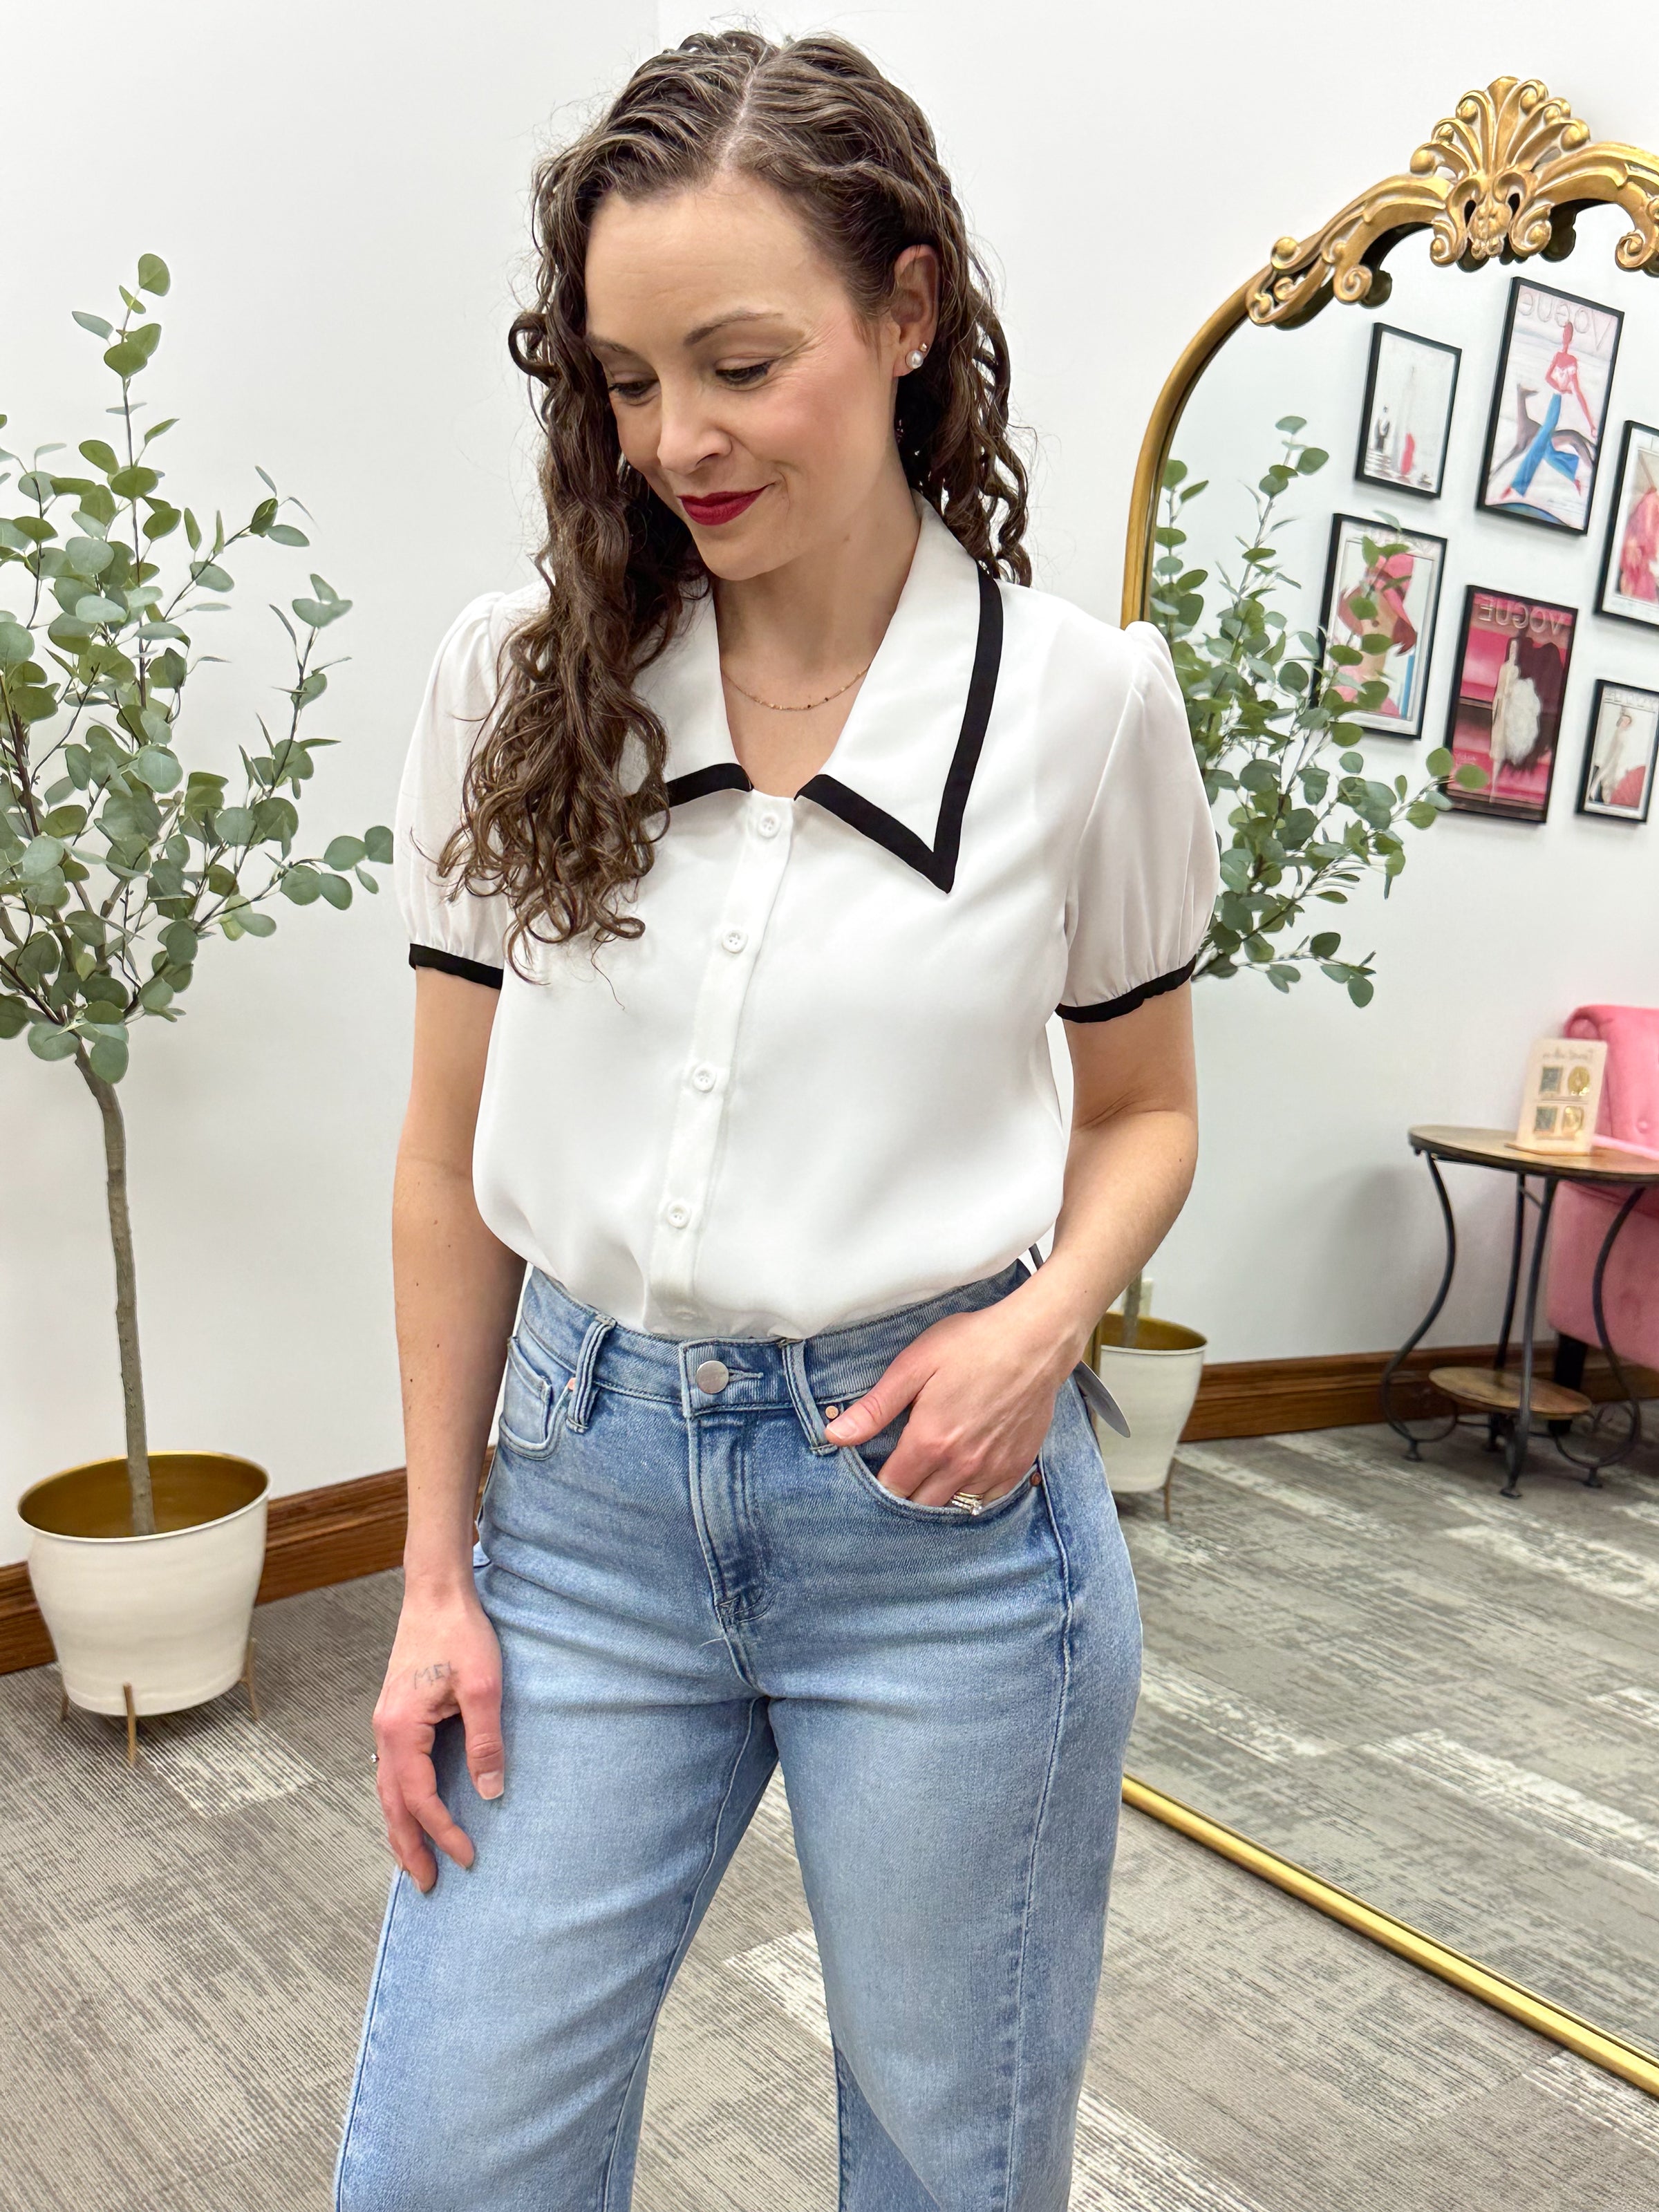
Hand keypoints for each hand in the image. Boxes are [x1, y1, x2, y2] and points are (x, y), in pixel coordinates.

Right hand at [372, 1583, 504, 1891]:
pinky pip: (393, 1771)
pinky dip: (401, 1799)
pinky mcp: (396, 1716)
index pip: (420, 1798)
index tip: (467, 1856)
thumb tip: (490, 1791)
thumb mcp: (483, 1688)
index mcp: (400, 1730)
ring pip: (387, 1790)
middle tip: (426, 1885)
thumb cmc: (459, 1635)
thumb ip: (485, 1742)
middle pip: (391, 1804)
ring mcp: (386, 1724)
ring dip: (401, 1827)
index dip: (443, 1832)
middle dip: (407, 1847)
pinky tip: (413, 1809)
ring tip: (414, 1860)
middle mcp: (385, 1732)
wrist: (436, 1594)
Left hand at [822, 1291, 1079, 1506]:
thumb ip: (875, 1408)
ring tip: (932, 1473)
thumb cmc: (973, 1344)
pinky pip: (987, 1500)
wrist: (1035, 1340)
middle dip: (907, 1493)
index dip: (881, 1481)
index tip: (880, 1467)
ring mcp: (992, 1469)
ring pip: (954, 1507)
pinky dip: (972, 1494)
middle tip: (904, 1469)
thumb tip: (835, 1436)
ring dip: (938, 1496)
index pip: (892, 1487)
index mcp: (930, 1441)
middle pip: (921, 1505)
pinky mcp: (1017, 1466)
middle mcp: (961, 1465)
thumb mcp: (914, 1366)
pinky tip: (964, 1473)